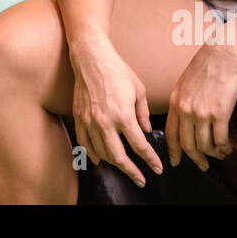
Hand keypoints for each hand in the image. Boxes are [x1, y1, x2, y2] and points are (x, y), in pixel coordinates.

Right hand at [70, 36, 163, 187]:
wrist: (91, 58)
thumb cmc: (117, 71)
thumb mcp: (139, 90)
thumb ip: (144, 114)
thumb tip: (146, 131)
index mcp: (124, 115)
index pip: (139, 146)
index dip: (150, 160)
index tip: (157, 168)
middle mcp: (105, 122)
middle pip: (119, 157)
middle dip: (131, 171)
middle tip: (140, 179)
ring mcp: (90, 121)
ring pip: (101, 153)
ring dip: (114, 164)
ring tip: (124, 168)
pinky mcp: (79, 117)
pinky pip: (84, 143)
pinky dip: (92, 155)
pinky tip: (99, 160)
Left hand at [165, 44, 236, 171]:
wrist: (222, 54)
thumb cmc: (206, 65)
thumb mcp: (184, 83)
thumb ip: (182, 101)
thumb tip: (186, 118)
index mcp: (175, 102)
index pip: (170, 133)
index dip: (173, 150)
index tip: (175, 161)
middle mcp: (185, 110)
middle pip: (187, 144)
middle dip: (195, 159)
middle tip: (202, 166)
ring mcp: (202, 113)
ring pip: (204, 145)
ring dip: (213, 154)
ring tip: (220, 154)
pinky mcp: (219, 113)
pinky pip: (220, 140)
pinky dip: (224, 147)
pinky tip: (228, 148)